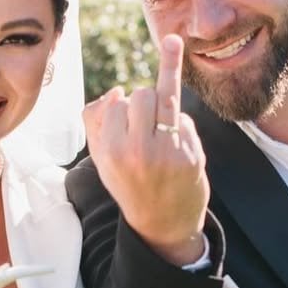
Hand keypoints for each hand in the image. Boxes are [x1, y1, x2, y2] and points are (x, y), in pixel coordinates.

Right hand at [82, 35, 208, 265]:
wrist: (163, 224)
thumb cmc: (128, 183)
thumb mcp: (101, 158)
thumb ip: (95, 121)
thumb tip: (115, 92)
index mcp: (112, 152)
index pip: (117, 102)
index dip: (119, 106)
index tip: (121, 117)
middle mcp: (140, 152)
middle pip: (140, 95)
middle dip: (141, 102)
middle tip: (144, 125)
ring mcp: (169, 153)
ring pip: (163, 96)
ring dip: (160, 99)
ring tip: (162, 96)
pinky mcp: (192, 154)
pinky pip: (183, 116)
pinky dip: (177, 121)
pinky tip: (173, 63)